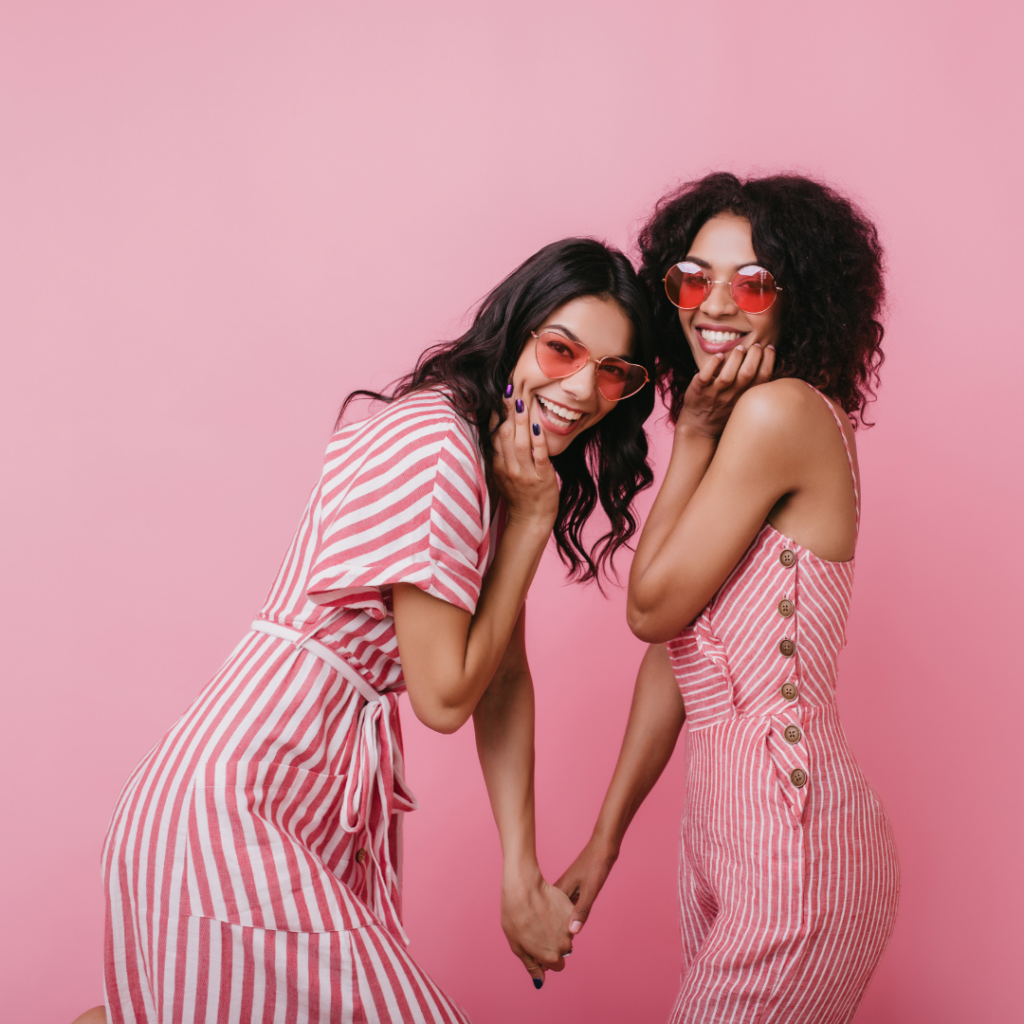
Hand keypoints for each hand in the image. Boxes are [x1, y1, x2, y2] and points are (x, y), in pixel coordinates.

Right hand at [490, 384, 558, 528]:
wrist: (531, 520)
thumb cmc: (518, 495)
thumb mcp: (502, 475)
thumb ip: (499, 454)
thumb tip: (497, 429)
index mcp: (497, 465)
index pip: (493, 435)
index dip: (495, 415)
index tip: (497, 395)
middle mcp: (508, 468)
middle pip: (504, 435)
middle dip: (506, 412)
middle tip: (507, 390)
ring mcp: (524, 473)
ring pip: (520, 443)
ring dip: (520, 421)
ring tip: (520, 401)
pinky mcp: (542, 478)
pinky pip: (538, 456)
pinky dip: (537, 440)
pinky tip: (536, 425)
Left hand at [501, 874, 575, 987]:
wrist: (523, 888)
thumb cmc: (515, 917)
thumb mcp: (517, 946)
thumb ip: (531, 966)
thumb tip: (540, 982)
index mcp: (551, 957)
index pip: (557, 965)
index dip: (547, 956)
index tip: (537, 944)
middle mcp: (564, 945)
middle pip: (562, 950)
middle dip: (553, 943)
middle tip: (537, 928)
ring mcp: (569, 927)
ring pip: (566, 934)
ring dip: (557, 929)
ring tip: (541, 916)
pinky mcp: (572, 911)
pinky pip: (569, 918)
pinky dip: (561, 915)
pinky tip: (548, 907)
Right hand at [555, 837, 617, 938]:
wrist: (602, 848)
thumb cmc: (596, 866)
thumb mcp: (591, 890)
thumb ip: (582, 911)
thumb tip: (572, 933)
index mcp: (559, 891)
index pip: (549, 918)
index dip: (548, 932)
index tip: (547, 947)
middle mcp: (558, 890)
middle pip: (552, 916)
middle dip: (552, 931)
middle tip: (552, 947)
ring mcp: (565, 888)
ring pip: (558, 911)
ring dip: (559, 924)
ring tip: (559, 941)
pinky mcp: (572, 887)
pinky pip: (565, 906)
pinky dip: (567, 915)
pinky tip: (569, 924)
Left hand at [677, 343, 774, 440]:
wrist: (699, 428)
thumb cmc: (723, 410)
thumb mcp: (742, 402)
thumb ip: (752, 386)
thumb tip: (767, 363)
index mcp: (744, 398)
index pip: (762, 378)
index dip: (769, 361)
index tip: (769, 348)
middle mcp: (731, 397)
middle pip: (747, 374)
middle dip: (755, 356)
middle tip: (756, 345)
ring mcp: (714, 395)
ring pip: (727, 376)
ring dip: (735, 359)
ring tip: (740, 348)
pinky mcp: (698, 391)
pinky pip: (704, 377)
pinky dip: (712, 364)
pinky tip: (719, 356)